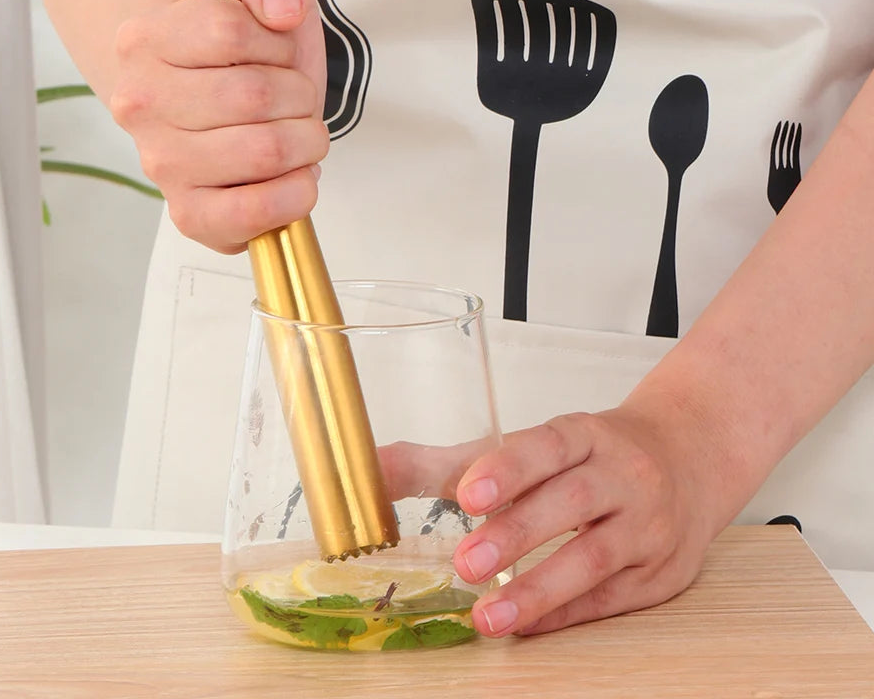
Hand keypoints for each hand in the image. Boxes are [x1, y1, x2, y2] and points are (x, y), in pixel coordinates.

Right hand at [109, 0, 328, 252]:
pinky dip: (295, 193)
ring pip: (266, 150)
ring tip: (295, 135)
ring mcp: (160, 165)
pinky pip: (253, 213)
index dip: (276, 40)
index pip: (229, 29)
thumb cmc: (245, 58)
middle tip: (293, 100)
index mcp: (144, 39)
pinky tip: (295, 176)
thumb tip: (281, 6)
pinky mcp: (190, 215)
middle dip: (299, 95)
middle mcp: (139, 104)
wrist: (220, 111)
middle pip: (255, 95)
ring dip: (306, 142)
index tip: (276, 50)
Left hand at [450, 405, 721, 636]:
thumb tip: (372, 468)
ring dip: (538, 588)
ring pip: (594, 556)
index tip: (468, 492)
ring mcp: (647, 524)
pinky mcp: (660, 572)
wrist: (688, 459)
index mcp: (586, 434)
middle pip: (570, 502)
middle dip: (516, 533)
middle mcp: (622, 473)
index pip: (548, 445)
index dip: (509, 466)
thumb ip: (449, 462)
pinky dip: (565, 614)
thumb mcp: (531, 446)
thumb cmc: (593, 455)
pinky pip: (609, 597)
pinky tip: (525, 626)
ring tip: (488, 615)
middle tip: (466, 562)